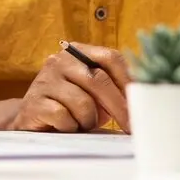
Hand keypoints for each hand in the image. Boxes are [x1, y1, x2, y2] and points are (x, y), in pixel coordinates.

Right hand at [10, 43, 131, 132]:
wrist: (32, 119)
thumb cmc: (71, 106)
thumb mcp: (94, 93)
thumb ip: (114, 88)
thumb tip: (147, 98)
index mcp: (78, 52)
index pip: (110, 57)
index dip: (129, 80)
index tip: (143, 102)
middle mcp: (60, 60)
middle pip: (99, 80)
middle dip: (119, 107)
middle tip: (131, 127)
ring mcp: (45, 80)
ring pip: (83, 103)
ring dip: (88, 120)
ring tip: (82, 122)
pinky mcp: (35, 102)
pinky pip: (65, 117)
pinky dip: (71, 127)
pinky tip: (65, 126)